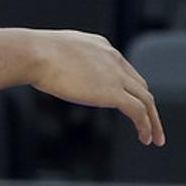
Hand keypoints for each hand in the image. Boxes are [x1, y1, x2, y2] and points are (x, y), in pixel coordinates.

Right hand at [28, 30, 163, 145]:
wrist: (34, 54)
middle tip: (149, 122)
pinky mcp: (112, 92)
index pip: (123, 69)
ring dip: (152, 120)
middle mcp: (114, 59)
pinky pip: (138, 111)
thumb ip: (59, 61)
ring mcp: (115, 76)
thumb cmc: (31, 54)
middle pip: (140, 85)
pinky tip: (145, 138)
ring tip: (153, 138)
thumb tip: (44, 70)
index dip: (129, 88)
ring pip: (146, 100)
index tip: (129, 104)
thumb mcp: (52, 53)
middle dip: (146, 105)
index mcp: (101, 47)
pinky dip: (146, 126)